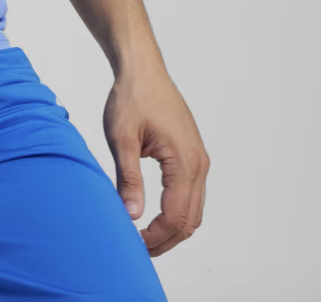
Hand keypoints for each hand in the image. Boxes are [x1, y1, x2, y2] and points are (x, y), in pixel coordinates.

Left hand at [103, 60, 209, 256]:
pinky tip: (155, 215)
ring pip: (194, 210)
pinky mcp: (193, 154)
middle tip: (139, 250)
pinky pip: (192, 194)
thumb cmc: (131, 97)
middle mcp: (198, 162)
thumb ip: (128, 178)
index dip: (155, 238)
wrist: (143, 69)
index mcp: (183, 160)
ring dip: (173, 228)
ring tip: (145, 238)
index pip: (175, 216)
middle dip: (166, 240)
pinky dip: (178, 211)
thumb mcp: (122, 138)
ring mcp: (199, 158)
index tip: (133, 245)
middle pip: (190, 220)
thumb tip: (131, 216)